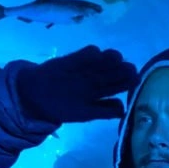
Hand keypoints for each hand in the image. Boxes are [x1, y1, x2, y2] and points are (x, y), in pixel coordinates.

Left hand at [15, 46, 136, 125]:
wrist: (32, 94)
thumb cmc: (61, 106)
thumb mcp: (84, 115)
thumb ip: (104, 112)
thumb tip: (123, 108)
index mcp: (90, 103)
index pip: (113, 94)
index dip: (125, 87)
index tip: (136, 80)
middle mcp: (86, 87)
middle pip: (109, 78)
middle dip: (123, 73)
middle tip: (133, 69)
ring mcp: (77, 73)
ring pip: (99, 66)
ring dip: (111, 61)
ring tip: (119, 58)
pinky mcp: (68, 61)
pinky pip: (85, 54)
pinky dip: (94, 52)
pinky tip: (99, 52)